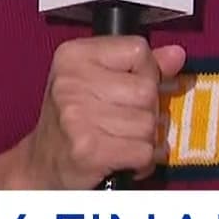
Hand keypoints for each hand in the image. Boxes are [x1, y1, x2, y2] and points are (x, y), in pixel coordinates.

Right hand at [16, 37, 186, 189]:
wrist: (42, 167)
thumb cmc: (73, 122)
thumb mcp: (98, 82)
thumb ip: (139, 66)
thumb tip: (176, 54)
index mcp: (73, 56)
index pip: (139, 50)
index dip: (145, 73)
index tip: (127, 90)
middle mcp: (70, 82)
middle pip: (147, 90)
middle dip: (145, 112)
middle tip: (121, 122)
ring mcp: (77, 116)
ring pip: (149, 124)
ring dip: (143, 140)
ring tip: (119, 141)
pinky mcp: (88, 150)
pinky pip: (144, 151)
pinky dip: (141, 161)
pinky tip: (122, 159)